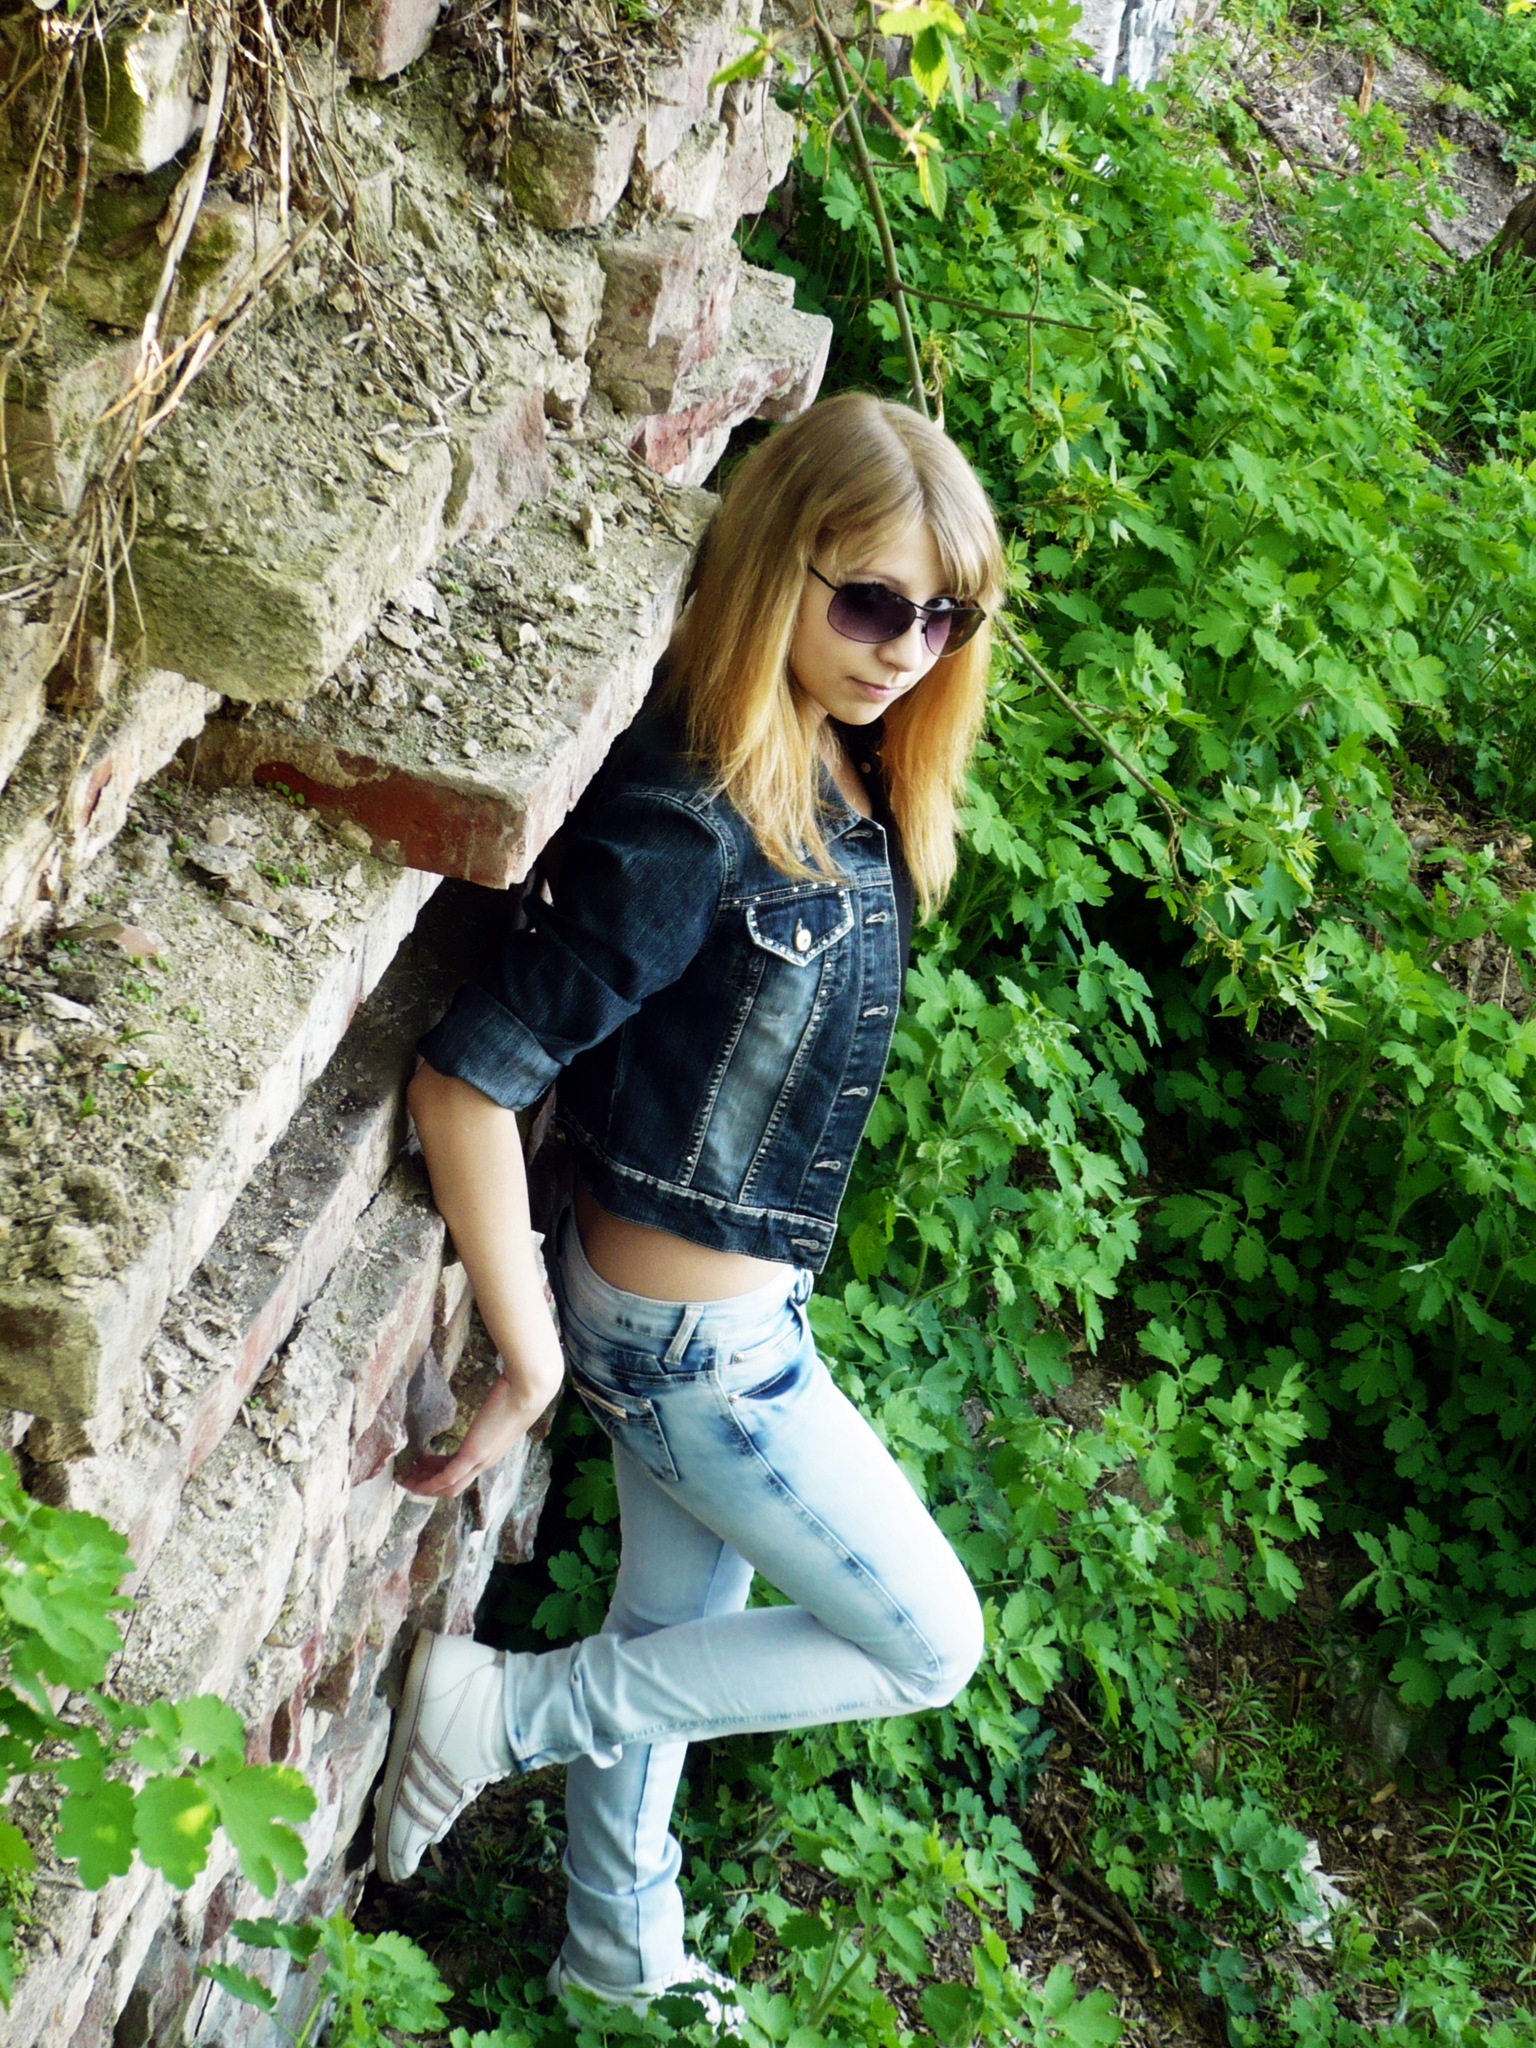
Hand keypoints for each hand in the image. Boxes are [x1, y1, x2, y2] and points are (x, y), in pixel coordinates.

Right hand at [397, 1366, 560, 1500]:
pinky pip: (447, 1477)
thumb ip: (495, 1408)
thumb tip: (492, 1398)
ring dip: (426, 1487)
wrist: (529, 1390)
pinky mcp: (474, 1454)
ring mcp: (481, 1460)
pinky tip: (413, 1482)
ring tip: (406, 1480)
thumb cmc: (519, 1391)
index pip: (464, 1471)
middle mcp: (486, 1462)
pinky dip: (429, 1484)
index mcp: (492, 1452)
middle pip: (455, 1485)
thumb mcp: (503, 1405)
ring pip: (449, 1486)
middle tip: (410, 1476)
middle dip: (430, 1483)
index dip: (442, 1471)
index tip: (424, 1465)